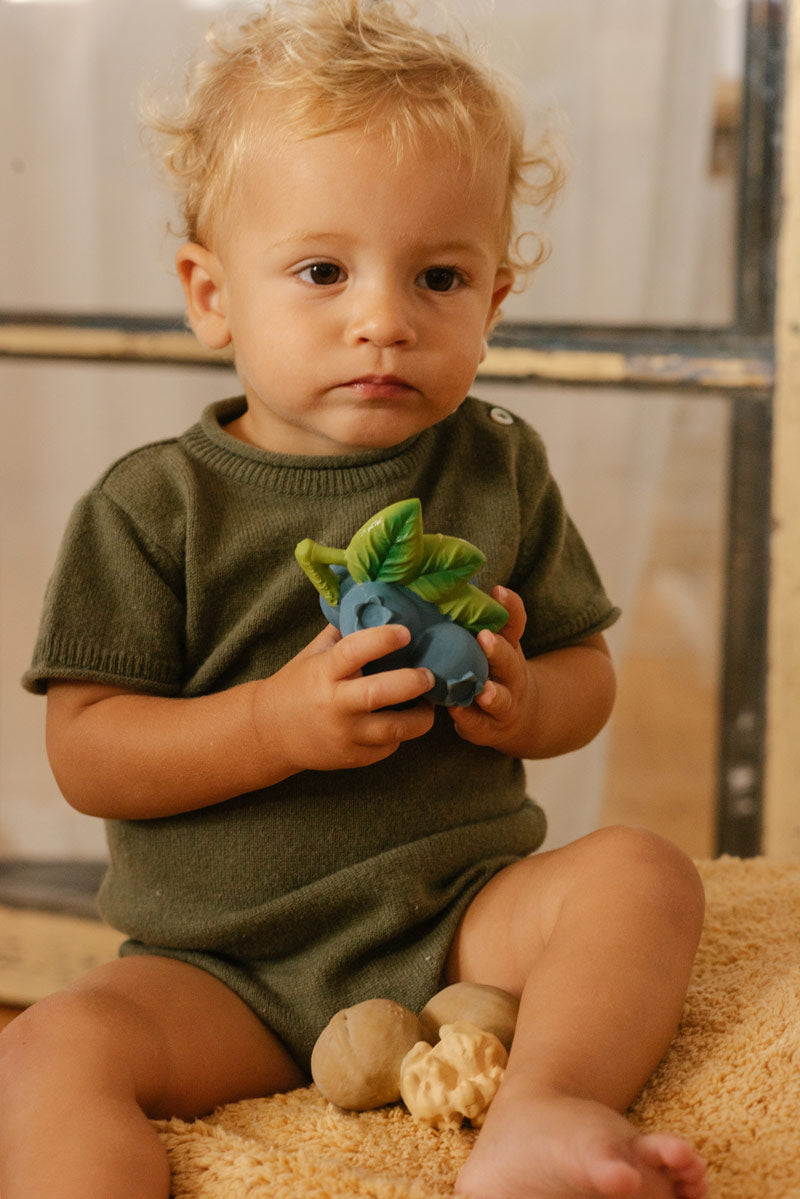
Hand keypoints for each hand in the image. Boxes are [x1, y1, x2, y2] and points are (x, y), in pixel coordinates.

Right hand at [255, 622, 435, 773]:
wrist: (271, 731)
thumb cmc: (299, 683)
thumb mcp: (315, 653)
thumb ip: (344, 631)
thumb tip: (379, 602)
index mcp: (324, 671)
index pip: (354, 652)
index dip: (382, 639)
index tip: (406, 632)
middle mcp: (334, 704)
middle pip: (379, 694)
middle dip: (412, 682)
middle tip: (429, 675)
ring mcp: (344, 735)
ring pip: (394, 730)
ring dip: (421, 717)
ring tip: (427, 702)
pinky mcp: (352, 757)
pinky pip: (388, 748)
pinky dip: (401, 734)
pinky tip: (403, 720)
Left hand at [448, 587, 534, 753]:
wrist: (520, 718)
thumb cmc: (500, 671)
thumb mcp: (505, 643)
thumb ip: (500, 617)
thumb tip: (492, 586)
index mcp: (510, 650)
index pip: (515, 626)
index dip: (510, 609)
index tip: (498, 592)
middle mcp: (512, 678)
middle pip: (510, 663)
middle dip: (498, 651)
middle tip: (485, 638)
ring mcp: (502, 706)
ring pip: (500, 700)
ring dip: (492, 695)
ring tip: (483, 691)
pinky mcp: (485, 729)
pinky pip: (478, 725)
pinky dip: (467, 719)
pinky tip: (454, 712)